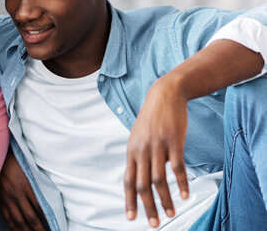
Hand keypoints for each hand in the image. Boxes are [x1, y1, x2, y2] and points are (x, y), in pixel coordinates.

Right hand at [0, 149, 47, 230]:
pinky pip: (7, 217)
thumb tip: (46, 190)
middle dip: (40, 228)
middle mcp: (16, 194)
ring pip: (18, 221)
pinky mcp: (0, 200)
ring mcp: (7, 199)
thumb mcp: (27, 165)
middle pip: (31, 217)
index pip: (40, 206)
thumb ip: (36, 179)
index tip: (54, 223)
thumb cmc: (11, 158)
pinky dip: (13, 226)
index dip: (48, 217)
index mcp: (26, 185)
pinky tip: (18, 230)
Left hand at [124, 76, 188, 227]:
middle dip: (147, 206)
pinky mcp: (173, 141)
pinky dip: (181, 182)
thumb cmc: (152, 119)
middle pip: (142, 184)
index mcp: (132, 152)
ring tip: (171, 213)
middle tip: (154, 223)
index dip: (129, 201)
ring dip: (165, 199)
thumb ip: (139, 157)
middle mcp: (142, 151)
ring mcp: (157, 146)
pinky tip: (185, 195)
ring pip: (159, 179)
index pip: (127, 181)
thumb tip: (140, 178)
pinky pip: (177, 167)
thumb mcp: (138, 137)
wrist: (164, 95)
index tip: (132, 218)